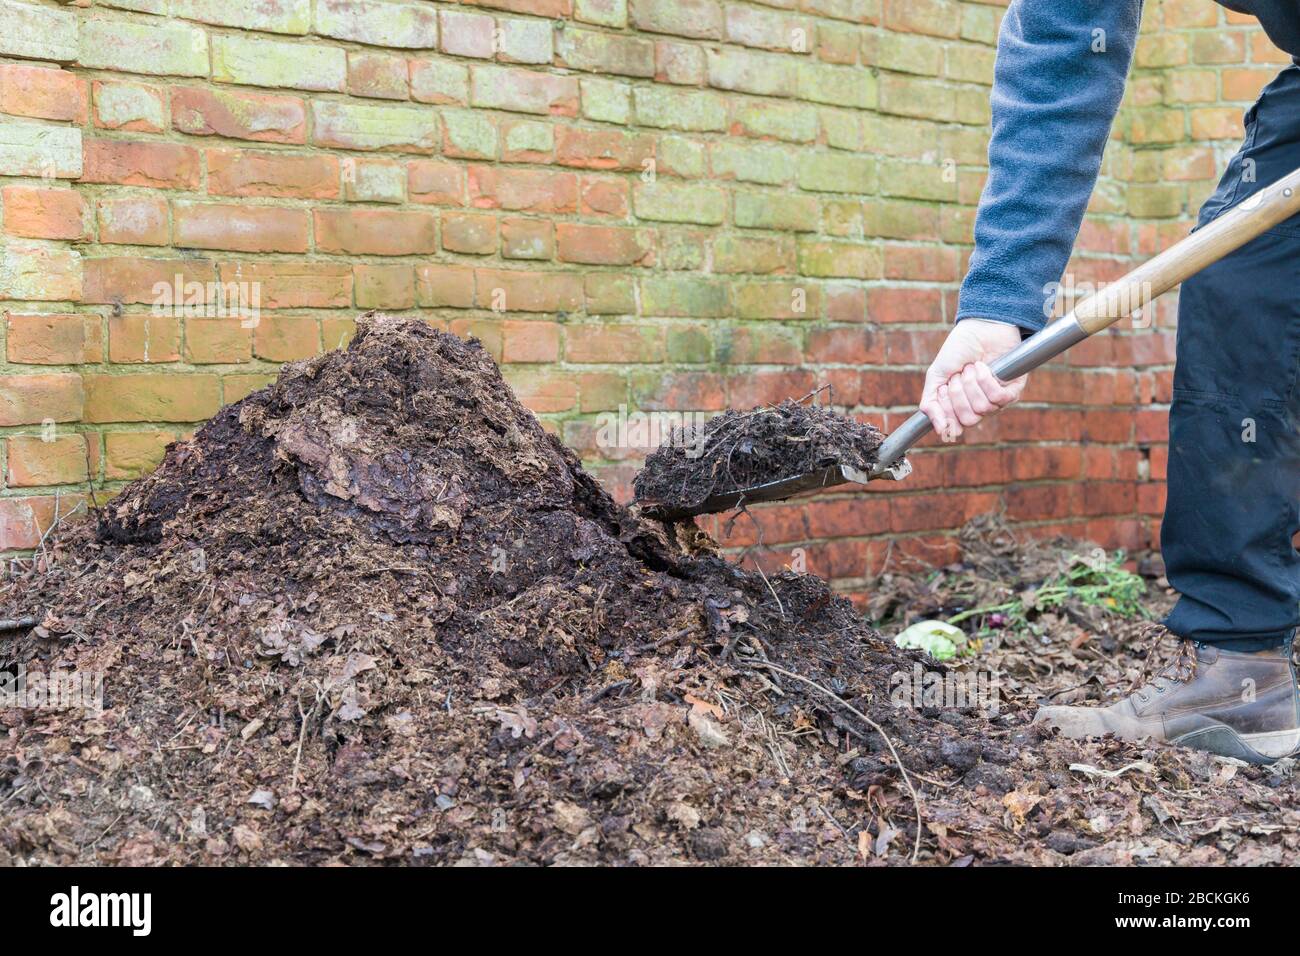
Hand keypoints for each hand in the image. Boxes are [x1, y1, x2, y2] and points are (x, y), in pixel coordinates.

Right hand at [920, 319, 1026, 442]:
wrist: (979, 327)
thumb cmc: (958, 350)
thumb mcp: (936, 376)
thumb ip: (930, 404)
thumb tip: (941, 432)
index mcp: (962, 407)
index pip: (954, 425)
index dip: (947, 407)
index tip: (944, 387)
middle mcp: (980, 407)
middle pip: (969, 419)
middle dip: (959, 393)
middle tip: (959, 374)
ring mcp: (997, 400)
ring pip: (983, 408)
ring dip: (972, 382)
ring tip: (972, 366)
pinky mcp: (1014, 389)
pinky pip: (999, 398)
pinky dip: (987, 379)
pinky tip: (984, 366)